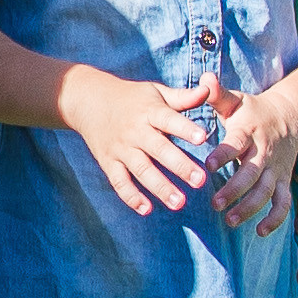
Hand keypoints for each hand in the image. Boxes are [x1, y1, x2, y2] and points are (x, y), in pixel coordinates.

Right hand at [61, 70, 214, 213]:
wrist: (87, 100)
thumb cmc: (132, 97)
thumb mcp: (156, 92)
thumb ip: (183, 97)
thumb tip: (209, 87)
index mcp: (149, 112)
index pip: (169, 120)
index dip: (185, 128)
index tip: (203, 138)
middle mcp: (134, 131)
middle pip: (158, 149)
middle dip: (179, 165)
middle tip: (200, 181)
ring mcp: (120, 148)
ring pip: (141, 170)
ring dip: (160, 187)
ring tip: (179, 203)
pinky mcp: (108, 162)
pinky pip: (119, 182)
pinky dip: (131, 196)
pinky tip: (146, 209)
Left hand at [201, 74, 297, 233]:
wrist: (289, 117)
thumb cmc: (251, 110)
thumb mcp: (235, 100)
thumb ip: (217, 93)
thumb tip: (205, 78)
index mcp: (248, 132)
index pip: (235, 144)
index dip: (222, 154)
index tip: (206, 165)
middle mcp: (264, 153)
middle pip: (252, 174)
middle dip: (234, 190)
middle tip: (214, 204)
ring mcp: (276, 169)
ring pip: (267, 193)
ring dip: (250, 209)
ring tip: (230, 221)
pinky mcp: (283, 181)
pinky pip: (284, 203)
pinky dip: (275, 219)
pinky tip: (260, 232)